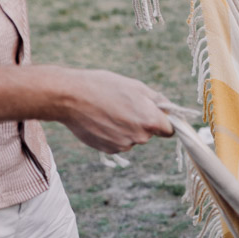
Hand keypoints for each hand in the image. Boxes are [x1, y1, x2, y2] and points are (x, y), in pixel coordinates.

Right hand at [54, 68, 173, 152]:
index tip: (155, 114)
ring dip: (126, 127)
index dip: (164, 121)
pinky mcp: (110, 150)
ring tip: (108, 111)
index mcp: (150, 121)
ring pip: (132, 138)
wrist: (69, 97)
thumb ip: (157, 100)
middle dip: (141, 122)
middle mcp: (140, 137)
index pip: (169, 130)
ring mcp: (125, 146)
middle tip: (123, 105)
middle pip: (149, 133)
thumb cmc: (103, 86)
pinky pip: (118, 143)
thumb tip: (168, 110)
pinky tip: (100, 120)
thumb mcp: (135, 86)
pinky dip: (112, 134)